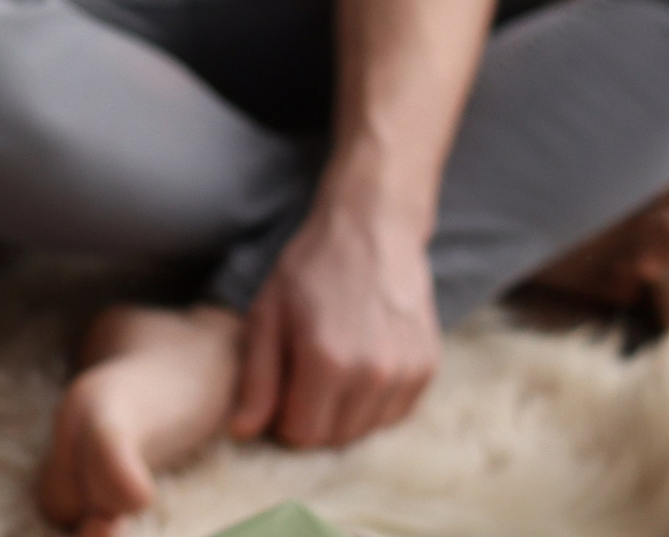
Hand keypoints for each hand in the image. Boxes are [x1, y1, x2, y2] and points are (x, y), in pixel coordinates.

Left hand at [229, 199, 438, 449]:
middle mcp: (372, 375)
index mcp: (326, 362)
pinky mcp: (428, 368)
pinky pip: (394, 414)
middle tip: (301, 374)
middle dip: (311, 417)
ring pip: (365, 430)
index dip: (281, 417)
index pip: (300, 434)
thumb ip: (256, 378)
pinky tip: (359, 365)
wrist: (372, 229)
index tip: (278, 388)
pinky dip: (373, 402)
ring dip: (342, 412)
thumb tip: (240, 432)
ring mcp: (406, 373)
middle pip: (333, 438)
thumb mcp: (267, 314)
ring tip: (330, 366)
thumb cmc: (310, 268)